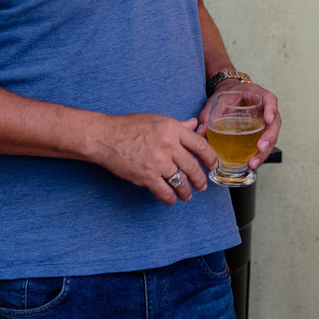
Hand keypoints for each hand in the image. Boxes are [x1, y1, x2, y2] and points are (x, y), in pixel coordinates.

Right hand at [95, 113, 217, 204]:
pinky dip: (170, 198)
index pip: (200, 145)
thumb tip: (195, 125)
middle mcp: (168, 145)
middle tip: (202, 185)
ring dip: (186, 191)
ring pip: (181, 182)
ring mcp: (158, 162)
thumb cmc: (129, 126)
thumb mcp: (157, 120)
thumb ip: (179, 125)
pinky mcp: (146, 176)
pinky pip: (164, 191)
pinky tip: (171, 198)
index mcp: (173, 129)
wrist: (105, 137)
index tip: (213, 165)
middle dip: (200, 179)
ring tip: (187, 195)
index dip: (210, 157)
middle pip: (193, 167)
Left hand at [197, 82, 280, 170]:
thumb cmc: (227, 95)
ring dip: (264, 152)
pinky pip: (263, 144)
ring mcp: (265, 122)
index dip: (272, 109)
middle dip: (269, 137)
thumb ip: (208, 114)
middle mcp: (265, 109)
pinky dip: (259, 155)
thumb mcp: (217, 100)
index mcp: (258, 95)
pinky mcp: (260, 133)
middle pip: (275, 123)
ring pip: (271, 137)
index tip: (269, 120)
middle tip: (261, 148)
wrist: (229, 96)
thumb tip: (199, 132)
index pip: (270, 99)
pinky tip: (250, 163)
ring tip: (253, 163)